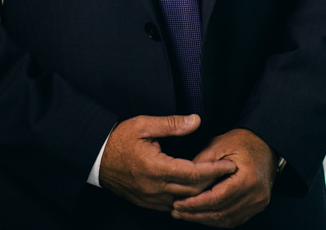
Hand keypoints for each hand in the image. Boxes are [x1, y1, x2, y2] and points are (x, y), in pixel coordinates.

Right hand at [99, 114, 237, 211]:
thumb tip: (196, 120)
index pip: (194, 174)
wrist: (95, 158)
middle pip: (193, 191)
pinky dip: (186, 199)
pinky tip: (195, 190)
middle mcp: (155, 187)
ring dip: (201, 193)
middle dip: (214, 183)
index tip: (230, 165)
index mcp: (156, 167)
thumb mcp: (143, 125)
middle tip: (229, 172)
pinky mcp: (146, 203)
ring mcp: (150, 198)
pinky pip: (172, 205)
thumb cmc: (119, 139)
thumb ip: (171, 124)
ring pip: (184, 202)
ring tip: (216, 181)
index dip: (215, 170)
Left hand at [171, 128, 276, 226]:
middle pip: (221, 213)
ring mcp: (259, 202)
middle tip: (176, 212)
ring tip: (185, 215)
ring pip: (227, 219)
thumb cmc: (241, 142)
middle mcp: (256, 194)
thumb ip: (202, 163)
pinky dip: (217, 219)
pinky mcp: (257, 205)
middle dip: (196, 214)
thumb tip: (183, 182)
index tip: (177, 203)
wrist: (265, 143)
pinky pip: (234, 219)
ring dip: (204, 219)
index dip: (195, 204)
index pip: (216, 199)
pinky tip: (202, 215)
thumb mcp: (219, 145)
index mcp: (248, 178)